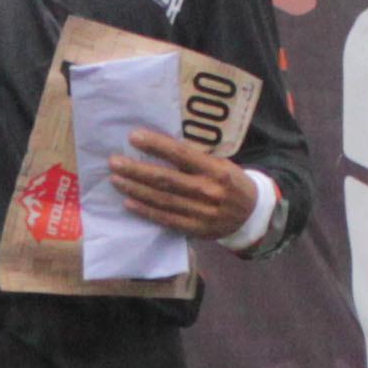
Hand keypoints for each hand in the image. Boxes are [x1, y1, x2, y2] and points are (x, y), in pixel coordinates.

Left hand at [107, 129, 259, 243]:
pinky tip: (129, 202)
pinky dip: (146, 211)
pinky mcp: (196, 229)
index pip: (181, 154)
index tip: (133, 137)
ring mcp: (202, 213)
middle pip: (166, 179)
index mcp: (216, 169)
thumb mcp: (220, 164)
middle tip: (114, 162)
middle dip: (137, 170)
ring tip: (116, 179)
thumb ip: (194, 158)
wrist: (252, 214)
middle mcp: (208, 191)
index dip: (156, 145)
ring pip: (162, 200)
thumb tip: (159, 146)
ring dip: (136, 189)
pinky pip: (166, 219)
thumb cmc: (230, 182)